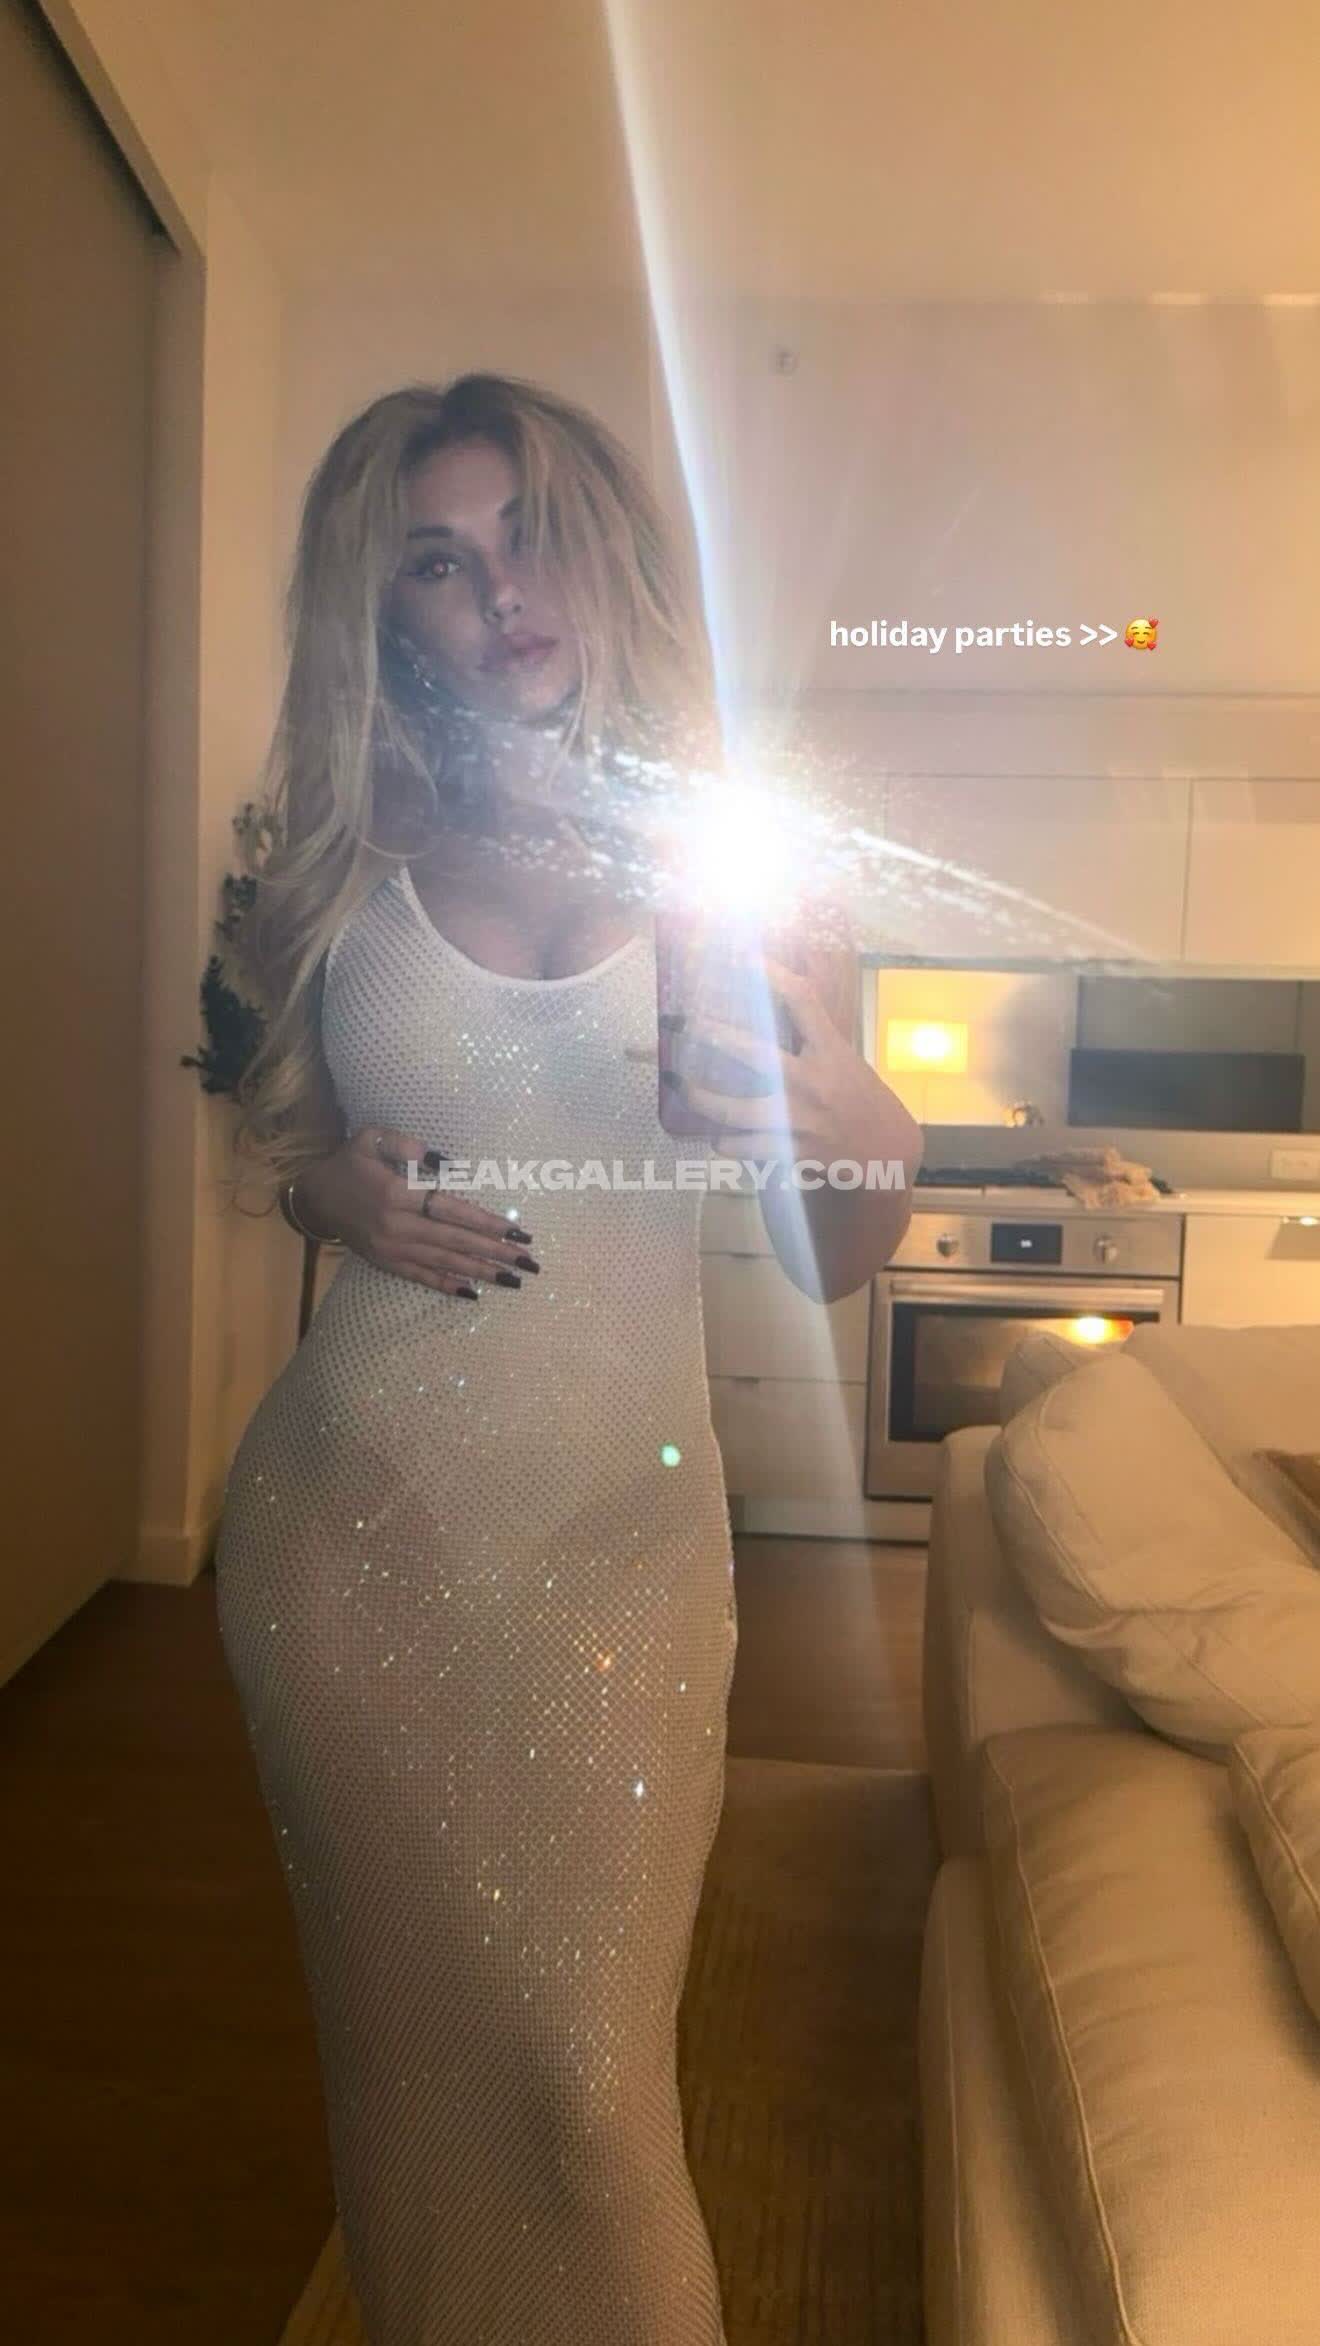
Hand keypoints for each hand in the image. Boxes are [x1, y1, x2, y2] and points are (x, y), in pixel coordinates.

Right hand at [292, 1126, 538, 1295]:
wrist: (315, 1196)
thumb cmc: (350, 1162)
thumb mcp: (372, 1138)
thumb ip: (408, 1146)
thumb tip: (448, 1162)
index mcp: (397, 1193)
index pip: (452, 1210)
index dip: (486, 1223)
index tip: (517, 1232)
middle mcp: (397, 1225)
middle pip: (455, 1240)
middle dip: (495, 1253)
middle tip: (529, 1262)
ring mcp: (391, 1248)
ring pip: (443, 1262)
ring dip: (481, 1272)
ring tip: (513, 1279)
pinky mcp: (386, 1262)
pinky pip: (421, 1276)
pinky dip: (447, 1284)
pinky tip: (473, 1292)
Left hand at [669, 958, 915, 1171]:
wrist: (888, 1152)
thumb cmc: (863, 1098)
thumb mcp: (845, 1060)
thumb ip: (812, 1039)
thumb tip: (776, 1006)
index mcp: (830, 1052)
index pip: (802, 1001)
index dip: (771, 974)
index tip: (742, 955)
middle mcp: (812, 1082)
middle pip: (754, 1053)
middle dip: (714, 1035)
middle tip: (685, 1023)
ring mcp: (800, 1119)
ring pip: (735, 1110)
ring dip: (700, 1098)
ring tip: (678, 1084)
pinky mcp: (791, 1150)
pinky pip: (744, 1147)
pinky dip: (725, 1142)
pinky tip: (715, 1136)